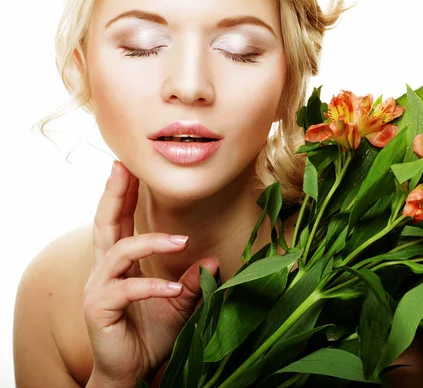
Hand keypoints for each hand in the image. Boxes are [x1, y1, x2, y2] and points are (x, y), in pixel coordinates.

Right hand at [83, 160, 218, 386]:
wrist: (132, 373)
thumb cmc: (152, 335)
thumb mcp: (180, 303)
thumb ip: (193, 282)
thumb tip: (213, 261)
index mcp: (120, 263)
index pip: (120, 221)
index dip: (123, 194)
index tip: (130, 166)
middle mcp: (104, 270)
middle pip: (105, 223)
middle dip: (114, 193)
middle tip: (124, 166)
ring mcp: (98, 288)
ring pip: (118, 251)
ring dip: (151, 242)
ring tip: (181, 241)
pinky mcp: (98, 309)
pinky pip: (125, 289)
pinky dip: (152, 286)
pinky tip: (174, 289)